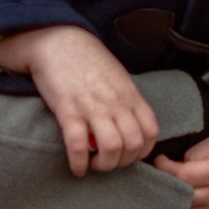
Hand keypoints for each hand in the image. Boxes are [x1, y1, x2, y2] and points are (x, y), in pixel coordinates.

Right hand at [0, 25, 160, 175]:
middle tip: (109, 161)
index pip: (150, 132)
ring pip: (111, 149)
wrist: (57, 40)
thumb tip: (131, 124)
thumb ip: (127, 99)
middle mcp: (115, 102)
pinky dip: (79, 164)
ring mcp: (93, 106)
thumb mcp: (117, 76)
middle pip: (133, 145)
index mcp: (130, 94)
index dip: (143, 150)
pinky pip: (79, 146)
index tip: (129, 155)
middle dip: (123, 162)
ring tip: (94, 165)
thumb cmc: (87, 59)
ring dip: (104, 165)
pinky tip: (77, 168)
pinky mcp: (68, 110)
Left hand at [153, 132, 208, 208]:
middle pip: (179, 195)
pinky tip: (181, 192)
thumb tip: (181, 161)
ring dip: (172, 195)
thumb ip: (200, 149)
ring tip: (168, 181)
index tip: (160, 159)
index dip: (165, 168)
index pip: (182, 175)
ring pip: (182, 208)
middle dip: (165, 182)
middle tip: (159, 171)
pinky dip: (183, 204)